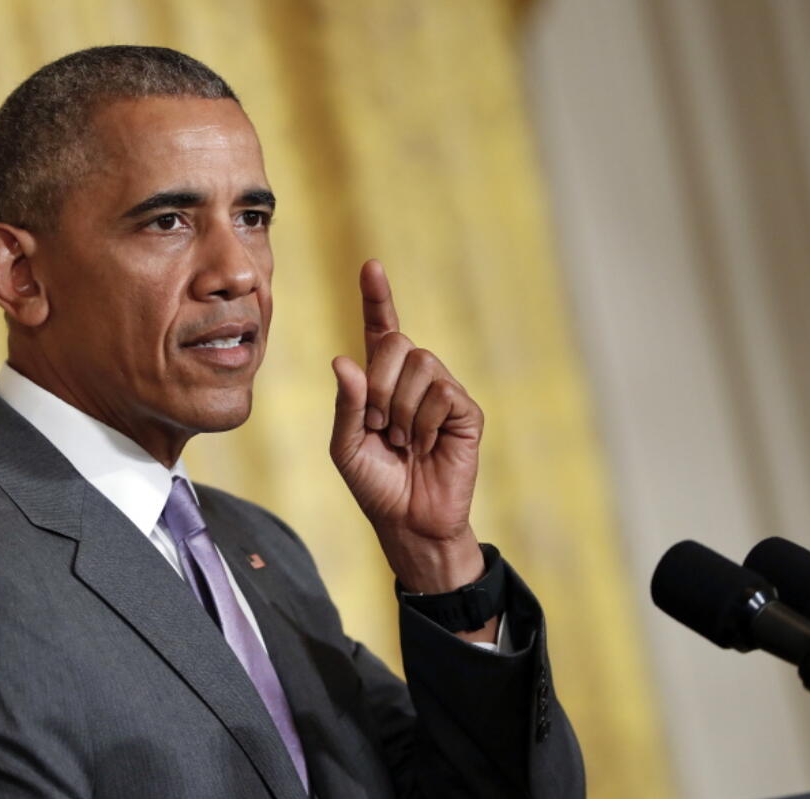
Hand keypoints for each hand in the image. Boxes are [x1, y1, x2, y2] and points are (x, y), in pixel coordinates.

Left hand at [330, 260, 484, 594]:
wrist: (409, 522)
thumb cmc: (375, 484)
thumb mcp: (345, 446)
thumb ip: (345, 404)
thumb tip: (343, 360)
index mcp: (380, 382)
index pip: (380, 329)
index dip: (377, 298)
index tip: (371, 267)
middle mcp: (413, 379)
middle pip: (397, 343)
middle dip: (379, 386)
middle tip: (379, 427)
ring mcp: (443, 392)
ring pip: (421, 365)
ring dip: (401, 409)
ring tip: (402, 441)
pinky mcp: (466, 411)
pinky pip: (443, 392)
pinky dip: (425, 422)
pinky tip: (425, 445)